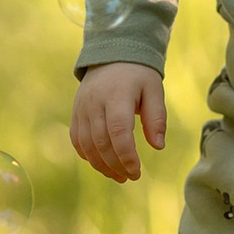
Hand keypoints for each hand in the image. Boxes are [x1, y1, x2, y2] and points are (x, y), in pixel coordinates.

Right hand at [70, 62, 166, 182]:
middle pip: (101, 142)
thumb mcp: (154, 90)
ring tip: (119, 176)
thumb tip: (158, 146)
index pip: (118, 131)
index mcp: (116, 95)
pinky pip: (77, 140)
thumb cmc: (138, 76)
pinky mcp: (76, 113)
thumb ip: (156, 117)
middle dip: (116, 165)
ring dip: (102, 165)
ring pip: (87, 145)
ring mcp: (81, 108)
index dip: (126, 155)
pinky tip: (103, 164)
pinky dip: (89, 156)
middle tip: (131, 177)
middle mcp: (94, 102)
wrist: (112, 56)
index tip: (137, 171)